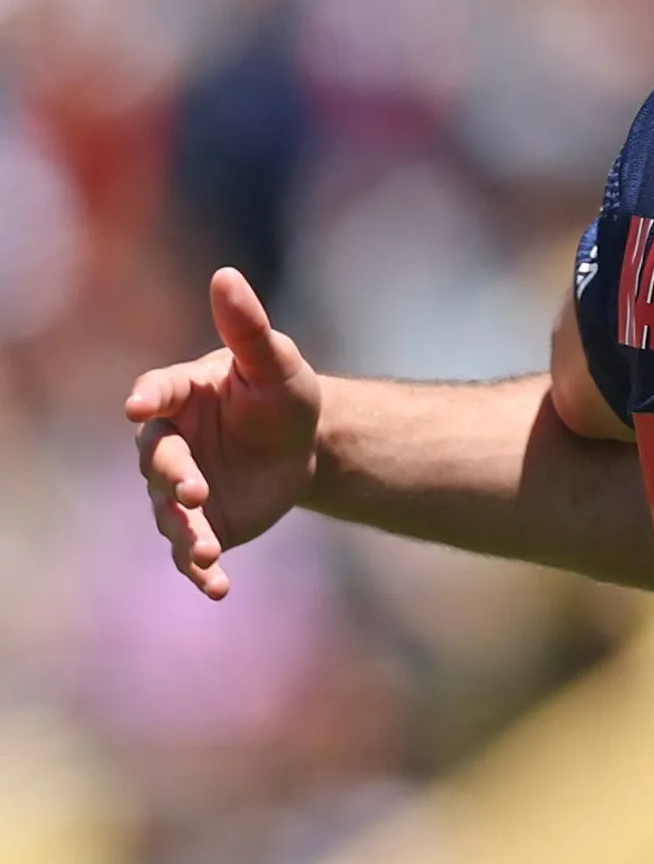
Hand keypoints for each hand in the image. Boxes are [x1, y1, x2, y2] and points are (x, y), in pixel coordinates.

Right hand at [126, 267, 323, 599]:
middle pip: (157, 461)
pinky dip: (200, 570)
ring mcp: (179, 488)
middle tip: (193, 491)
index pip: (156, 393)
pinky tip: (218, 588)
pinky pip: (192, 550)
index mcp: (179, 396)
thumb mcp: (276, 361)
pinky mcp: (201, 524)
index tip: (139, 404)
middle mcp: (168, 443)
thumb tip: (226, 275)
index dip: (147, 397)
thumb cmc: (282, 393)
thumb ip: (249, 326)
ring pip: (169, 512)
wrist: (304, 444)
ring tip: (205, 550)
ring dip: (183, 532)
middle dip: (172, 477)